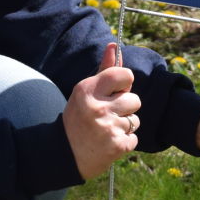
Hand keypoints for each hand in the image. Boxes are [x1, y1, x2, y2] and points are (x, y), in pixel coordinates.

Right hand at [65, 42, 141, 179]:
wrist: (65, 154)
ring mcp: (108, 127)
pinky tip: (108, 142)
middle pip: (134, 99)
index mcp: (88, 89)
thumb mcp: (85, 92)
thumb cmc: (78, 118)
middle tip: (108, 115)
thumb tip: (114, 45)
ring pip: (135, 119)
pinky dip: (124, 141)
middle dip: (125, 107)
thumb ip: (104, 70)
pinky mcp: (117, 145)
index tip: (116, 90)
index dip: (124, 83)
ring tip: (107, 129)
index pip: (124, 75)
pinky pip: (134, 137)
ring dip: (124, 125)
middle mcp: (98, 107)